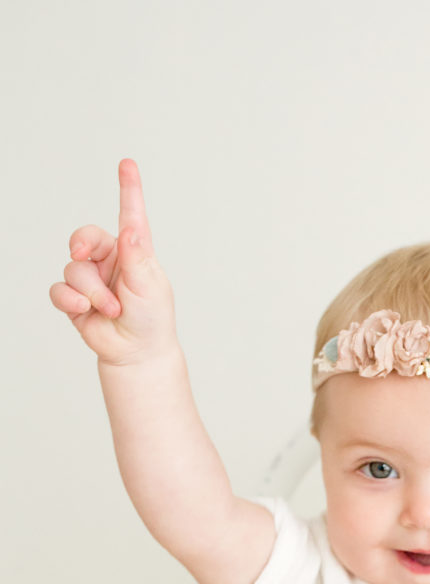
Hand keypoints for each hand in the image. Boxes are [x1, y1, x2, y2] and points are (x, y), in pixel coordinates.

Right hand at [50, 159, 177, 364]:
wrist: (137, 353)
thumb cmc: (151, 319)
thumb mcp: (149, 286)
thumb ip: (136, 257)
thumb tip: (131, 228)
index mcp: (134, 252)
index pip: (130, 216)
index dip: (128, 190)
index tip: (128, 164)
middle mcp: (109, 260)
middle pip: (84, 237)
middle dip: (82, 245)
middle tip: (83, 254)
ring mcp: (90, 279)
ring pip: (73, 269)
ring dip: (93, 292)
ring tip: (112, 309)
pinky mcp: (74, 299)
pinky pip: (59, 290)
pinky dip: (71, 300)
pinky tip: (85, 311)